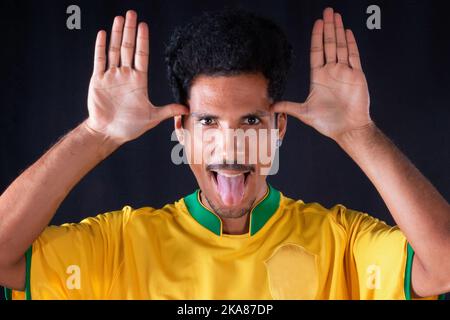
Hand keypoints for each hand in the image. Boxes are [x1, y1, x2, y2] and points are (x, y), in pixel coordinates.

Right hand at [86, 10, 187, 144]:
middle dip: (130, 31)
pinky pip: (100, 61)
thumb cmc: (130, 126)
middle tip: (132, 13)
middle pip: (128, 48)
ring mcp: (112, 76)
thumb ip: (168, 110)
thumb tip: (187, 109)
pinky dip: (101, 47)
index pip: (142, 56)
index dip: (142, 41)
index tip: (144, 26)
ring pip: (114, 51)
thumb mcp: (152, 117)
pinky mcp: (99, 81)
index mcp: (139, 81)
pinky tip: (103, 34)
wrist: (110, 133)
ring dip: (116, 35)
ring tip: (119, 19)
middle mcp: (125, 75)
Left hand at [272, 7, 372, 140]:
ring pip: (341, 47)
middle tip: (328, 11)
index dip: (317, 37)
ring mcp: (345, 73)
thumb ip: (288, 106)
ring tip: (336, 16)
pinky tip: (347, 32)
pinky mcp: (356, 76)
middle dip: (328, 28)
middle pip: (329, 45)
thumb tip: (270, 106)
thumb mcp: (304, 113)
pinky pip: (354, 56)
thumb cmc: (327, 123)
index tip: (317, 23)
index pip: (317, 52)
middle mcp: (332, 72)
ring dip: (339, 31)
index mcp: (319, 78)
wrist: (347, 129)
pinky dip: (350, 44)